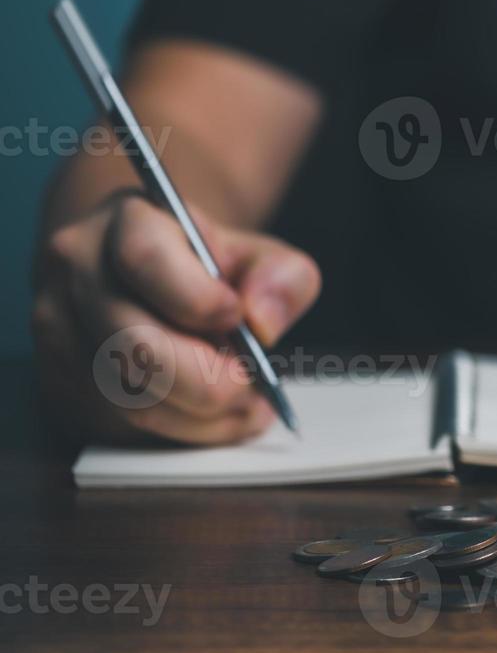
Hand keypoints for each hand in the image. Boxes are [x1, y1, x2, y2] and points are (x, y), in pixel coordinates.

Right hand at [31, 190, 319, 444]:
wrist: (149, 277)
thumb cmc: (206, 267)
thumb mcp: (258, 254)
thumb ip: (282, 277)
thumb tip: (263, 322)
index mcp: (125, 223)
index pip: (145, 259)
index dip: (199, 299)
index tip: (239, 317)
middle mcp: (77, 272)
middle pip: (132, 343)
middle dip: (207, 377)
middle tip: (252, 382)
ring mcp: (58, 329)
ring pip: (126, 396)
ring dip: (199, 414)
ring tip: (248, 405)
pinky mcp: (60, 381)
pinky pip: (121, 424)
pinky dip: (181, 429)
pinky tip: (218, 417)